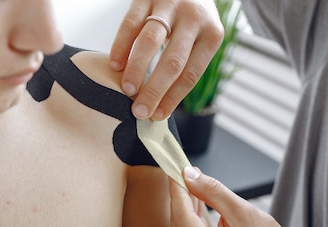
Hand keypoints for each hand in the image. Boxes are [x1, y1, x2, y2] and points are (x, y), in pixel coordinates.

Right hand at [110, 0, 222, 119]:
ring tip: (127, 89)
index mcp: (212, 35)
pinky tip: (115, 64)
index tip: (157, 116)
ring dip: (136, 69)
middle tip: (139, 110)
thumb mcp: (201, 38)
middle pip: (172, 62)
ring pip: (150, 41)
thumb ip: (185, 64)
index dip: (172, 98)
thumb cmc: (192, 19)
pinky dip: (121, 46)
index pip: (190, 75)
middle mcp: (194, 18)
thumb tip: (159, 105)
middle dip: (154, 90)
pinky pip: (131, 23)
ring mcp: (170, 4)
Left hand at [169, 167, 302, 226]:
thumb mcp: (242, 212)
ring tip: (189, 179)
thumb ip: (212, 192)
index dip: (178, 190)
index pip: (183, 218)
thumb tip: (189, 175)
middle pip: (180, 224)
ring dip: (185, 204)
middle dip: (180, 195)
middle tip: (182, 169)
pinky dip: (191, 216)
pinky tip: (193, 197)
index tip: (175, 168)